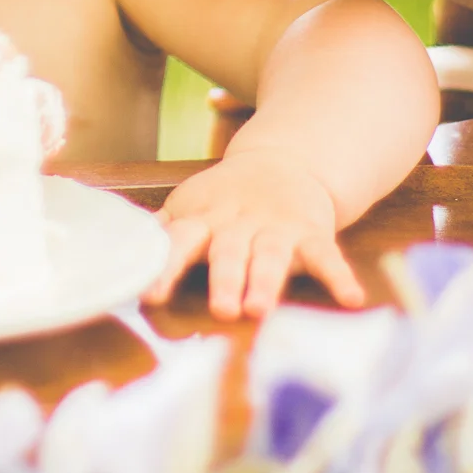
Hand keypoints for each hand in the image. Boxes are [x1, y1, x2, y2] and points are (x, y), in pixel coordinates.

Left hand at [146, 150, 365, 318]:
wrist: (282, 162)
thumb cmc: (224, 199)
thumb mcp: (189, 208)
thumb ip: (162, 232)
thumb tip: (120, 252)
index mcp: (203, 220)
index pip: (178, 243)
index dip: (165, 268)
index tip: (151, 296)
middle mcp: (237, 225)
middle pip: (229, 252)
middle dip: (225, 279)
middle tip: (222, 310)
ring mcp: (276, 229)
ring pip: (271, 256)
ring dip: (266, 282)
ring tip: (261, 309)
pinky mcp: (310, 233)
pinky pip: (326, 255)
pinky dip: (339, 276)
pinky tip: (352, 299)